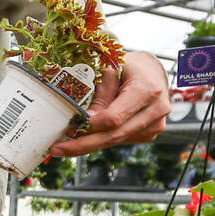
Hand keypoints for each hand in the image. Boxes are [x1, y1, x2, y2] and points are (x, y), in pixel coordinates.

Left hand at [51, 51, 170, 156]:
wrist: (153, 71)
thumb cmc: (132, 66)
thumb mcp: (112, 70)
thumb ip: (101, 93)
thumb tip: (86, 119)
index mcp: (147, 90)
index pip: (114, 117)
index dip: (90, 126)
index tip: (69, 130)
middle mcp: (155, 110)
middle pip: (115, 135)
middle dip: (84, 144)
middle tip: (58, 149)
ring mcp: (156, 124)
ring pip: (117, 140)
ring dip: (91, 143)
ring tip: (66, 143)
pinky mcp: (150, 132)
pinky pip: (122, 138)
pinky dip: (103, 138)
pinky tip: (89, 135)